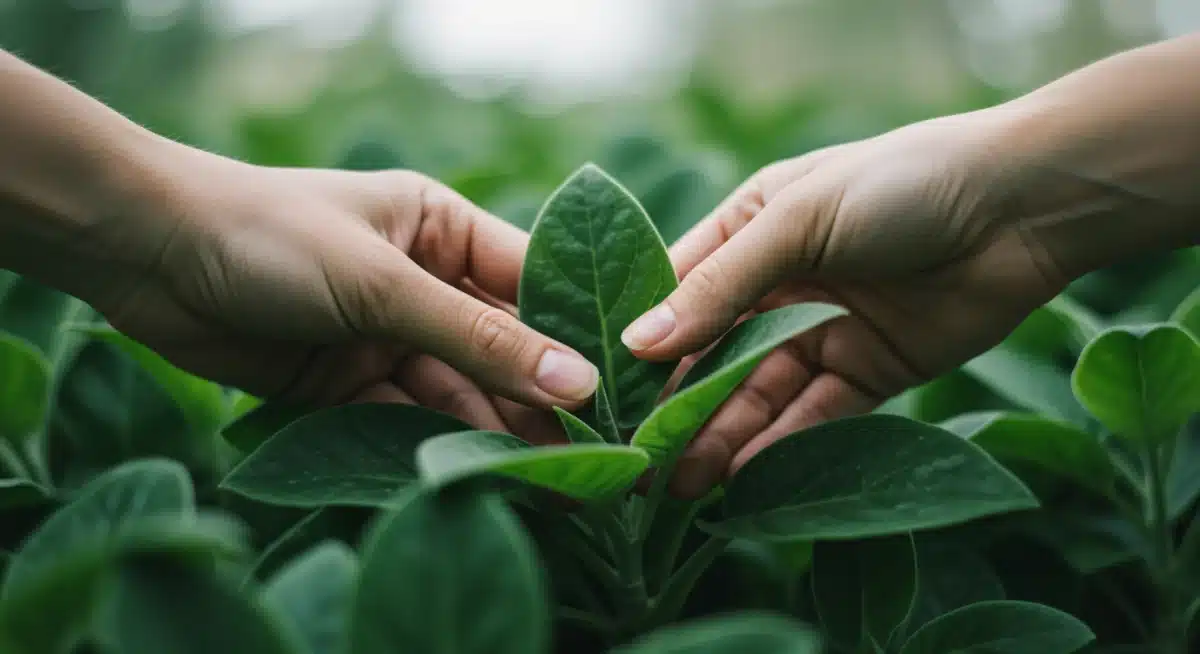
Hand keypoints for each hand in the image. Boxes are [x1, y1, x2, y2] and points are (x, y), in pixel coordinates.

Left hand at [86, 154, 591, 439]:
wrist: (147, 255)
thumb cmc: (270, 236)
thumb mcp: (382, 284)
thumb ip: (478, 338)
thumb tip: (576, 383)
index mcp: (443, 229)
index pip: (531, 285)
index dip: (575, 337)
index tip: (623, 391)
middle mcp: (424, 280)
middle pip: (500, 348)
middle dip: (540, 399)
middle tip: (594, 454)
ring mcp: (388, 333)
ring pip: (460, 390)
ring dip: (495, 431)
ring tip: (549, 480)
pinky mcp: (350, 381)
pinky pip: (409, 417)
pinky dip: (438, 444)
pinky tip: (478, 473)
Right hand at [622, 113, 1067, 497]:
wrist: (1022, 208)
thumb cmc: (900, 185)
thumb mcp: (798, 220)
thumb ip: (721, 284)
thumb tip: (639, 344)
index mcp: (749, 230)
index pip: (679, 293)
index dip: (645, 344)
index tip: (608, 396)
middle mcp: (778, 284)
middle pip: (715, 355)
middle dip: (682, 406)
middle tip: (645, 462)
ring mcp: (822, 330)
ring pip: (759, 394)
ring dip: (724, 436)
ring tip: (685, 483)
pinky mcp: (868, 371)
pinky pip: (815, 415)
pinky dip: (782, 445)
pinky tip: (745, 475)